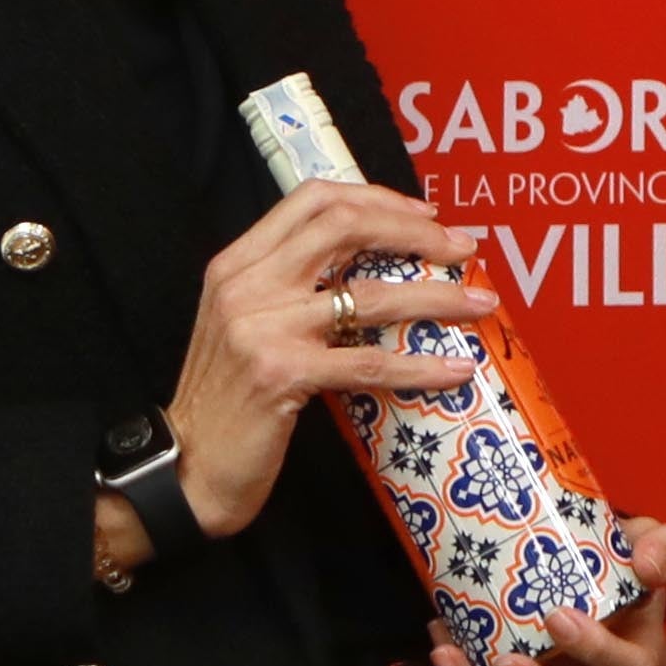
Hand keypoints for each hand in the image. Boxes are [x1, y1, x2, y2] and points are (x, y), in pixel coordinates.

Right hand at [173, 181, 488, 535]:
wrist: (187, 467)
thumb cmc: (227, 402)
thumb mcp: (245, 326)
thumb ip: (289, 290)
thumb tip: (369, 273)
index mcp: (237, 263)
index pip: (313, 201)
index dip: (376, 199)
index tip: (424, 214)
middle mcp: (247, 284)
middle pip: (344, 226)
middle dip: (414, 231)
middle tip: (461, 248)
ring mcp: (263, 327)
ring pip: (369, 294)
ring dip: (435, 295)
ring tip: (477, 302)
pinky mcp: (281, 374)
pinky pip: (369, 364)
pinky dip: (420, 366)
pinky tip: (454, 370)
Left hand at [465, 517, 665, 665]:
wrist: (584, 577)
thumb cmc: (621, 572)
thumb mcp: (651, 546)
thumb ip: (662, 548)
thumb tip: (646, 568)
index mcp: (641, 660)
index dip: (599, 653)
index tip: (558, 615)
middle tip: (512, 658)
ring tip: (462, 660)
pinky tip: (443, 644)